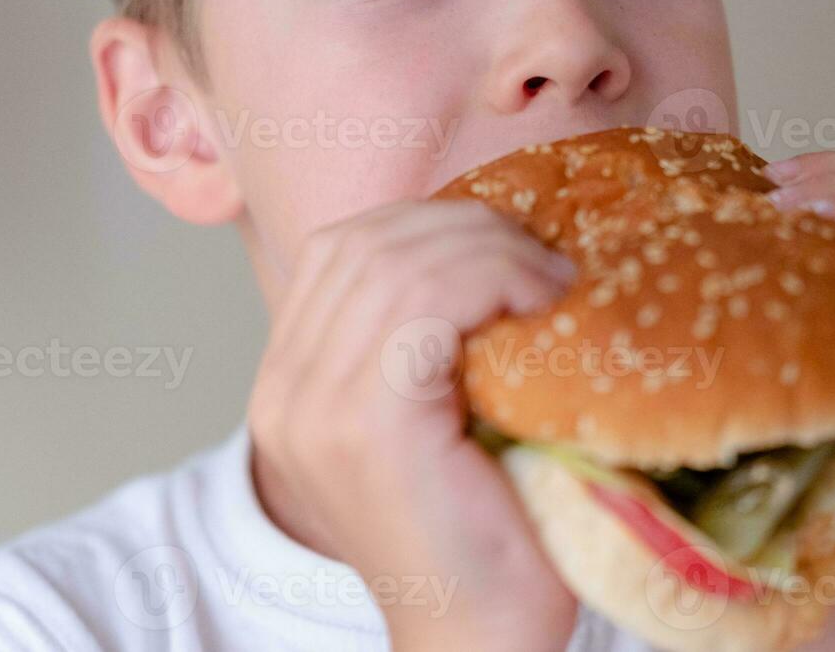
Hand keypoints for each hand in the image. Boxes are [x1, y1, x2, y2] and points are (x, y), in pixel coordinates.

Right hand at [247, 199, 580, 651]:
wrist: (477, 638)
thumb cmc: (477, 534)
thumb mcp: (430, 419)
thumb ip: (419, 342)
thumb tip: (481, 244)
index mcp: (289, 387)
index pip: (340, 251)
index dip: (427, 223)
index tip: (505, 243)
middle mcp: (285, 393)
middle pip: (365, 243)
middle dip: (463, 224)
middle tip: (539, 252)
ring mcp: (316, 407)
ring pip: (397, 262)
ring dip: (488, 248)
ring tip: (550, 277)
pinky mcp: (367, 422)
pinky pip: (426, 303)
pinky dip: (492, 278)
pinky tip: (539, 300)